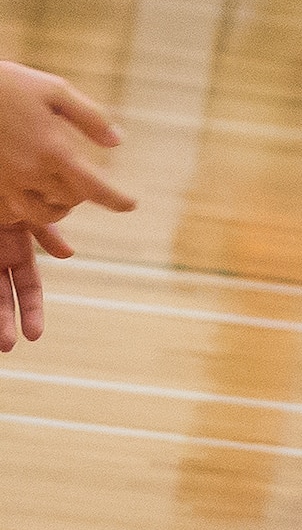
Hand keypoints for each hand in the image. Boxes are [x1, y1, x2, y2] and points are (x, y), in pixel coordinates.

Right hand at [0, 60, 131, 231]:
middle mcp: (30, 172)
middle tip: (90, 183)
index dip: (116, 199)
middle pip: (69, 201)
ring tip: (65, 194)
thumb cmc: (12, 85)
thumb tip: (117, 141)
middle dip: (84, 195)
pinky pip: (13, 212)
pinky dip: (30, 210)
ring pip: (40, 215)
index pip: (92, 186)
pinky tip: (36, 193)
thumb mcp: (57, 91)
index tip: (131, 205)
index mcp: (53, 149)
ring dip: (58, 208)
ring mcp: (6, 182)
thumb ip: (90, 118)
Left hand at [0, 215, 58, 351]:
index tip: (33, 336)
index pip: (26, 282)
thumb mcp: (27, 209)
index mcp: (15, 240)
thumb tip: (67, 255)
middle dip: (7, 320)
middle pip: (3, 294)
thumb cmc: (6, 183)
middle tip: (10, 346)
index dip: (30, 308)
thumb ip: (45, 230)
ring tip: (0, 341)